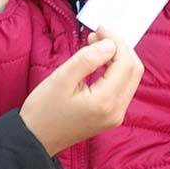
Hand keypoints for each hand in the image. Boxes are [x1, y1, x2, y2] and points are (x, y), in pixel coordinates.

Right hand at [19, 27, 143, 155]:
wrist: (35, 140)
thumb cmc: (43, 110)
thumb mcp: (61, 79)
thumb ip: (87, 59)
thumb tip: (110, 44)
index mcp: (105, 101)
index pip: (126, 63)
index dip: (116, 41)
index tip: (98, 28)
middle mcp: (117, 110)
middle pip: (134, 70)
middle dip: (119, 47)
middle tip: (97, 35)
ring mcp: (116, 115)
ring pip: (130, 78)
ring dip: (118, 58)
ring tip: (95, 45)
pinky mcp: (111, 116)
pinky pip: (122, 87)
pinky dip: (115, 70)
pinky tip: (98, 62)